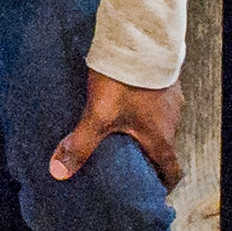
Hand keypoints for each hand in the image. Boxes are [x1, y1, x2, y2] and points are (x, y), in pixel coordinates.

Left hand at [51, 67, 182, 183]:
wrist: (142, 39)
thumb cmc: (125, 83)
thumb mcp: (98, 116)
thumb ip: (80, 144)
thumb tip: (58, 172)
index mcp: (161, 139)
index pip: (172, 172)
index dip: (162, 185)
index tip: (149, 191)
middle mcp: (173, 122)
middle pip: (164, 149)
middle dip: (147, 159)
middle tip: (127, 164)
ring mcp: (172, 100)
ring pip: (160, 125)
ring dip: (145, 132)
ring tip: (123, 134)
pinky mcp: (166, 80)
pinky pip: (157, 103)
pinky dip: (145, 110)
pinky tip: (127, 103)